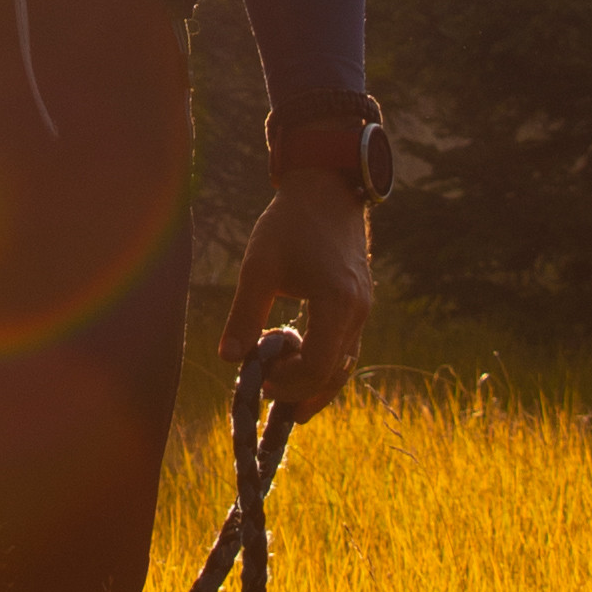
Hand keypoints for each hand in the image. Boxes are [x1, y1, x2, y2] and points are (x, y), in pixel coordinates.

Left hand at [224, 165, 372, 415]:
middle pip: (335, 372)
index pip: (319, 365)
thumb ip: (244, 314)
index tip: (263, 383)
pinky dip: (326, 364)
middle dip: (303, 391)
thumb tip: (228, 358)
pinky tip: (301, 367)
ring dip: (317, 384)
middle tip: (270, 401)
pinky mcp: (360, 302)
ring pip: (345, 363)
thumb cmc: (290, 224)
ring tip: (288, 402)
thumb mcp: (259, 267)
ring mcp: (363, 307)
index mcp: (336, 302)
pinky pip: (347, 346)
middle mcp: (358, 311)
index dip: (291, 384)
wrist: (327, 189)